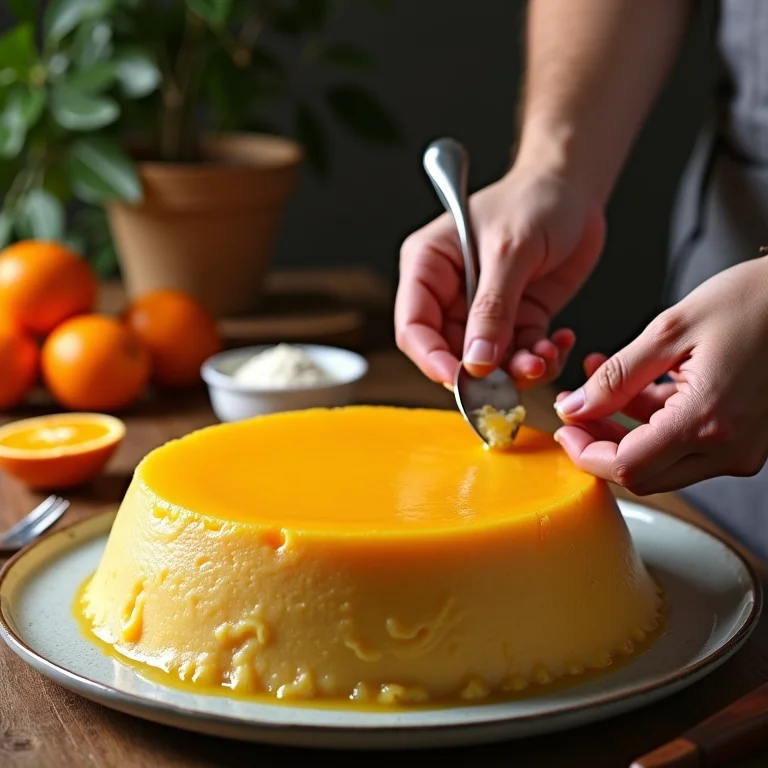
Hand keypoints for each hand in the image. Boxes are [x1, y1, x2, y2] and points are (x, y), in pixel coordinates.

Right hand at [394, 164, 605, 387]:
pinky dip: (539, 360)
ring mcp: (483, 310)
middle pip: (450, 352)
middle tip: (515, 378)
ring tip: (545, 357)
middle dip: (483, 372)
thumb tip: (477, 364)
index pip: (414, 326)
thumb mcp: (511, 251)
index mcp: (428, 267)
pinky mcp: (516, 319)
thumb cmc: (535, 200)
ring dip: (516, 371)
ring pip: (488, 362)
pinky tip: (558, 343)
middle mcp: (450, 293)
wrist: (576, 188)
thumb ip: (492, 309)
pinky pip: (520, 355)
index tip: (461, 381)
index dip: (431, 359)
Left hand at [553, 256, 767, 493]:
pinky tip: (637, 384)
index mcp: (708, 422)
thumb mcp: (670, 330)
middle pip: (642, 473)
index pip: (626, 467)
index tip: (565, 426)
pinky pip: (686, 444)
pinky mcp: (746, 438)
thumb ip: (616, 377)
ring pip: (661, 461)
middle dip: (600, 442)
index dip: (585, 452)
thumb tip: (576, 407)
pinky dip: (654, 421)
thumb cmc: (757, 300)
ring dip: (623, 428)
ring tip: (601, 381)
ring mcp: (741, 448)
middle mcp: (729, 448)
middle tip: (577, 407)